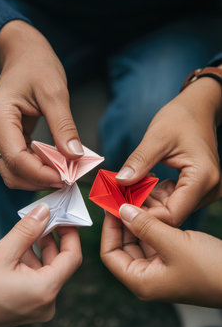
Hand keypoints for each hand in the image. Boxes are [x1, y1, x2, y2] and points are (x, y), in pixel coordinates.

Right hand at [0, 20, 83, 189]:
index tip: (67, 178)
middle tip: (68, 179)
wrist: (23, 55)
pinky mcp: (0, 137)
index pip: (15, 157)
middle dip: (39, 180)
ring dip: (36, 177)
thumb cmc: (37, 66)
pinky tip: (54, 166)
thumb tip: (74, 156)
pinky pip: (15, 162)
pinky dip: (34, 168)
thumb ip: (64, 126)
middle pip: (9, 170)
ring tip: (63, 173)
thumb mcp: (56, 92)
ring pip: (10, 171)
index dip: (41, 173)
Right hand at [0, 203, 81, 326]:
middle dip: (53, 239)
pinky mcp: (29, 307)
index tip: (64, 217)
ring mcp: (38, 307)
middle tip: (45, 218)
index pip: (72, 258)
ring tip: (29, 230)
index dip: (71, 234)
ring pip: (48, 270)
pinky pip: (38, 280)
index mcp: (45, 291)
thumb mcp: (2, 253)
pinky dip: (32, 263)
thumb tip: (45, 210)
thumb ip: (27, 230)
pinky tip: (21, 248)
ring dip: (40, 249)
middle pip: (61, 263)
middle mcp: (47, 303)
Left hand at [101, 204, 221, 306]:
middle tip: (122, 197)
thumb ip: (146, 226)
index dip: (108, 228)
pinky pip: (155, 240)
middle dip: (123, 221)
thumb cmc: (210, 268)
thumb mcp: (174, 243)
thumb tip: (122, 210)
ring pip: (140, 240)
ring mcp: (160, 269)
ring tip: (137, 198)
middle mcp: (147, 277)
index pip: (110, 254)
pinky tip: (154, 207)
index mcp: (141, 281)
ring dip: (138, 220)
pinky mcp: (173, 260)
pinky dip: (153, 224)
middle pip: (123, 245)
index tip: (111, 206)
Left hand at [116, 77, 221, 226]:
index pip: (172, 214)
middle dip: (143, 209)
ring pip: (171, 209)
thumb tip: (120, 182)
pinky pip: (174, 200)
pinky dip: (156, 195)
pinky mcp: (198, 189)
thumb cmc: (181, 117)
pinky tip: (142, 184)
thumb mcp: (156, 137)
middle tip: (118, 199)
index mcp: (202, 177)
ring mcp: (205, 190)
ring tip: (127, 189)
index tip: (120, 209)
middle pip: (172, 214)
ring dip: (148, 202)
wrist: (198, 109)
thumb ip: (139, 161)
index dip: (145, 217)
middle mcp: (208, 189)